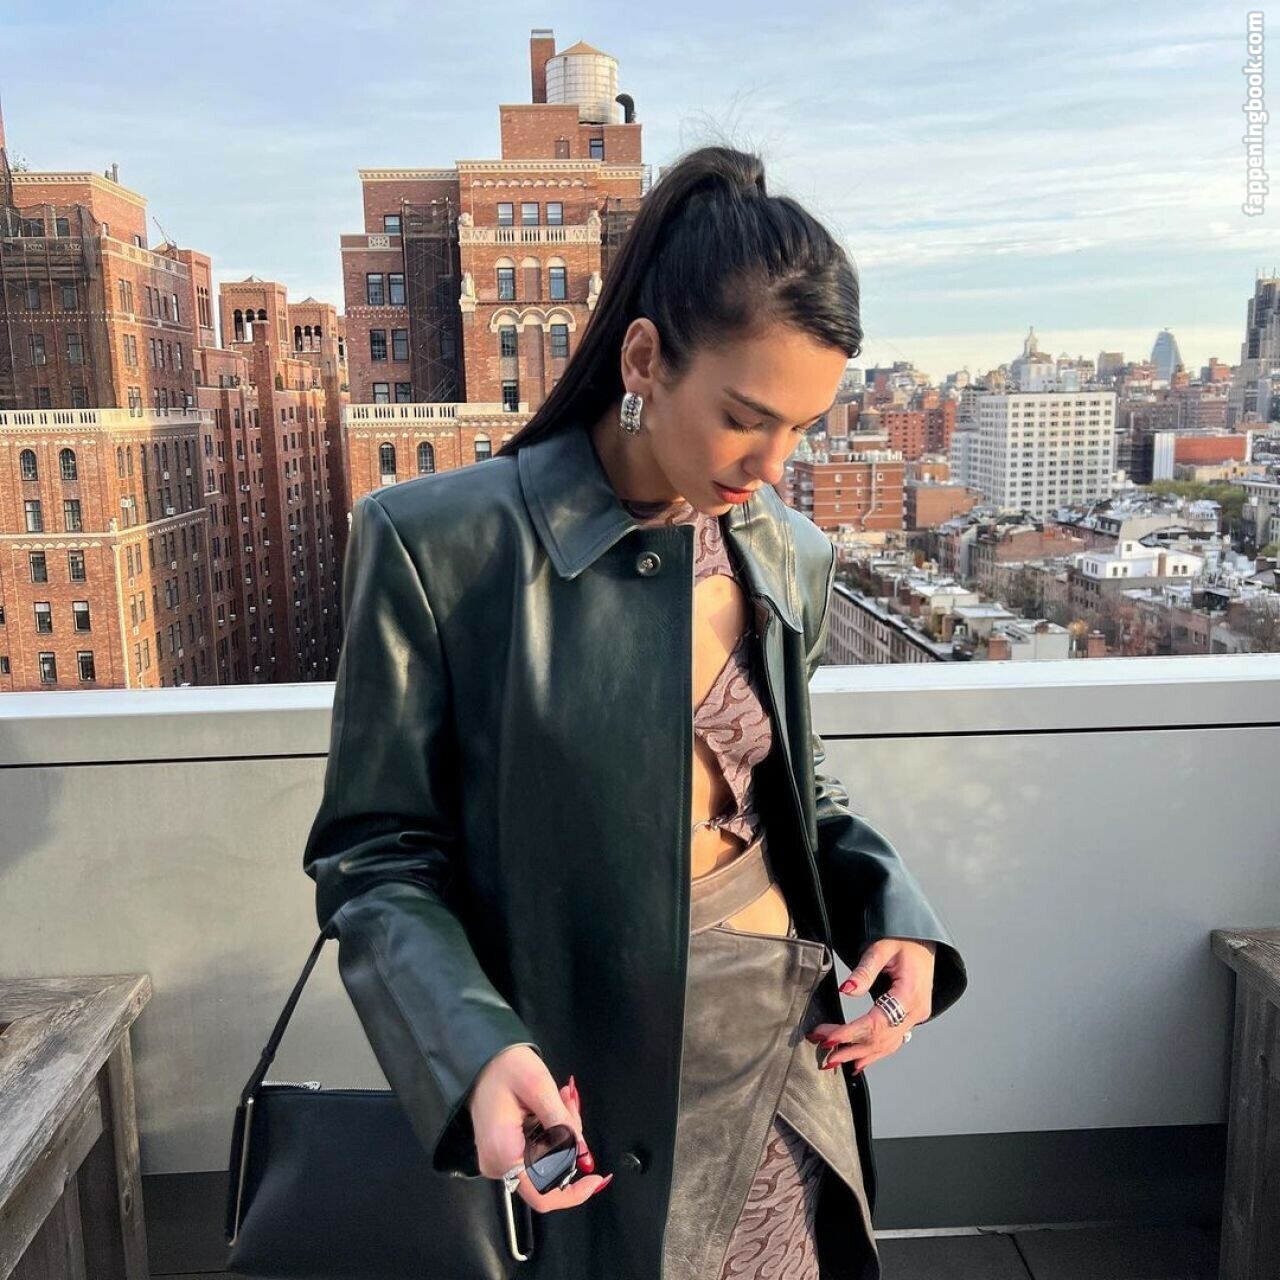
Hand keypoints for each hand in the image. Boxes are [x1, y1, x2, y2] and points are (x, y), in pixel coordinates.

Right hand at [468, 1045, 612, 1210]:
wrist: (480, 1059)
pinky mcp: (502, 1153)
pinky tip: (550, 1106)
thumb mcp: (539, 1087)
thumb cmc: (505, 1067)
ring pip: (545, 1163)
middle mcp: (498, 1166)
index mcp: (504, 1154)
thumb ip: (563, 1123)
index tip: (596, 1177)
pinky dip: (551, 1133)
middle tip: (570, 1104)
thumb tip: (585, 1155)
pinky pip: (536, 1154)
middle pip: (548, 1175)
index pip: (543, 1194)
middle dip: (569, 1143)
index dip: (574, 1192)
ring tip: (561, 1098)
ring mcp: (498, 1161)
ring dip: (562, 1134)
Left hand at [805, 937, 935, 1071]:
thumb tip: (846, 989)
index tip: (827, 1039)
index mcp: (909, 994)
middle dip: (849, 1048)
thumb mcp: (881, 948)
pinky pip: (892, 1041)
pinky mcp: (910, 1017)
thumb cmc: (904, 942)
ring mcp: (915, 1017)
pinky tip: (858, 1061)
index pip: (876, 1023)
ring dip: (859, 1055)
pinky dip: (874, 1053)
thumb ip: (864, 970)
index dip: (849, 1033)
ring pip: (886, 1045)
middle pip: (880, 1039)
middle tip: (824, 1055)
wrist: (924, 942)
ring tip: (834, 1062)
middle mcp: (915, 1011)